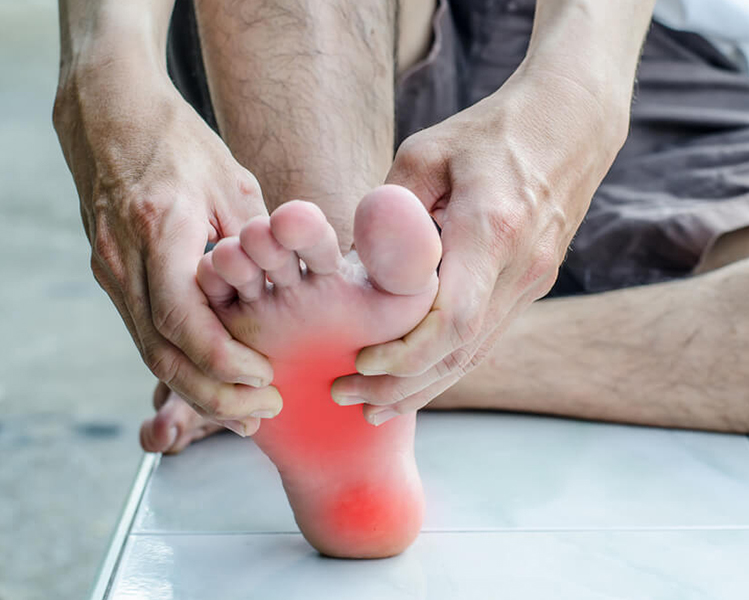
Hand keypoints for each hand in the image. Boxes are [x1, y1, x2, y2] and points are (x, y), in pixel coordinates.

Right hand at [54, 64, 281, 433]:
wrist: (110, 117)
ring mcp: (110, 270)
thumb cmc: (180, 143)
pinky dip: (179, 364)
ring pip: (148, 352)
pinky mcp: (110, 276)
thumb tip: (284, 290)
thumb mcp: (232, 182)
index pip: (181, 318)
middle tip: (260, 414)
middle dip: (211, 394)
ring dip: (195, 390)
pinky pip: (144, 333)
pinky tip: (212, 379)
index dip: (223, 359)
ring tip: (242, 413)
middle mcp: (125, 259)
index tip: (265, 377)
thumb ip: (254, 240)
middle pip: (160, 352)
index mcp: (161, 230)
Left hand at [332, 63, 627, 423]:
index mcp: (491, 230)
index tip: (359, 361)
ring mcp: (533, 281)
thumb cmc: (490, 131)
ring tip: (376, 406)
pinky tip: (417, 378)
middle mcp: (519, 267)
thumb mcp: (426, 154)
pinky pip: (488, 337)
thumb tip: (349, 263)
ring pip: (476, 354)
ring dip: (424, 386)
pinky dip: (448, 364)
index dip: (404, 353)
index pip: (452, 319)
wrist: (570, 124)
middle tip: (347, 397)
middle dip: (401, 384)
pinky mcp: (533, 284)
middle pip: (460, 352)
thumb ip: (389, 211)